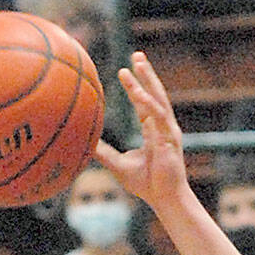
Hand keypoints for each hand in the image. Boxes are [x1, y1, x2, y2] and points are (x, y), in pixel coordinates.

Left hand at [94, 52, 191, 215]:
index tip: (126, 69)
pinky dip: (150, 104)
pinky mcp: (169, 139)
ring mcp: (168, 131)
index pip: (144, 103)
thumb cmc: (146, 184)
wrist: (164, 200)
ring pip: (157, 99)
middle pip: (154, 93)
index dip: (136, 86)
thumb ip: (104, 152)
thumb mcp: (118, 164)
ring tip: (138, 63)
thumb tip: (84, 143)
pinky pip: (159, 117)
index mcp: (153, 130)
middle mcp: (162, 126)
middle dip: (146, 74)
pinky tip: (140, 93)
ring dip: (147, 81)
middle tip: (137, 54)